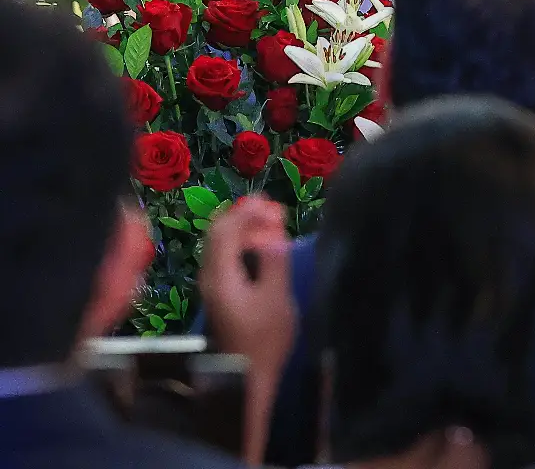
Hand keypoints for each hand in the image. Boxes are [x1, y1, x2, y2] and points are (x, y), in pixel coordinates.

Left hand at [201, 197, 296, 376]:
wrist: (245, 376)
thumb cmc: (264, 339)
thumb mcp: (276, 298)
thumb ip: (274, 261)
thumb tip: (273, 232)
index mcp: (221, 276)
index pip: (225, 230)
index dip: (247, 211)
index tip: (274, 205)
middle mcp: (209, 277)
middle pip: (218, 233)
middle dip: (245, 215)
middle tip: (274, 210)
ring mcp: (212, 286)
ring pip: (220, 244)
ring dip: (244, 228)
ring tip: (273, 224)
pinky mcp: (219, 293)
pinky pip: (225, 256)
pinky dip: (242, 243)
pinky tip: (262, 247)